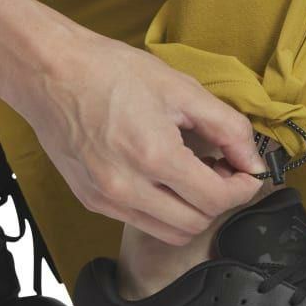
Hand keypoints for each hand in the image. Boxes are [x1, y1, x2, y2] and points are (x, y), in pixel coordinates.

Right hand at [20, 30, 264, 244]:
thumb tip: (253, 158)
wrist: (52, 72)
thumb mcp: (182, 89)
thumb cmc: (112, 72)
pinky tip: (167, 176)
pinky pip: (142, 222)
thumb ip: (227, 127)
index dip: (243, 188)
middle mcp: (127, 188)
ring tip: (196, 173)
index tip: (249, 172)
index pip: (216, 199)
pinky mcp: (92, 201)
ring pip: (170, 232)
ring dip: (194, 210)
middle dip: (222, 200)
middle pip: (196, 224)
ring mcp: (106, 199)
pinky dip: (165, 209)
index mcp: (154, 156)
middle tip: (225, 170)